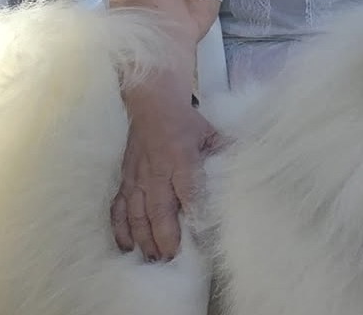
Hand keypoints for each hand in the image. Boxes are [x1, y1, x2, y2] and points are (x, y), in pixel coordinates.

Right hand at [111, 101, 221, 260]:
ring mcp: (138, 176)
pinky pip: (118, 207)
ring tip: (153, 259)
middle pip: (160, 210)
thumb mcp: (210, 132)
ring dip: (144, 239)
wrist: (151, 102)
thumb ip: (224, 153)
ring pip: (137, 213)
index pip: (189, 191)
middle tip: (171, 260)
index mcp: (181, 158)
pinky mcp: (125, 178)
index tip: (199, 237)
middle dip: (165, 238)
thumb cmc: (184, 121)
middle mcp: (157, 170)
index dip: (193, 214)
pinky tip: (126, 246)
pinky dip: (120, 228)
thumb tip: (244, 172)